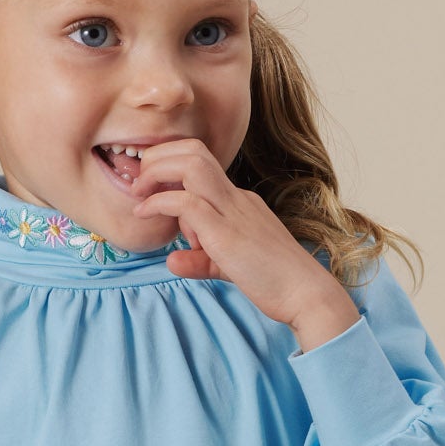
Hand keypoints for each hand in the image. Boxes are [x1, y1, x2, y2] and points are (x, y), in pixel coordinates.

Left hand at [134, 139, 362, 351]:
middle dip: (160, 156)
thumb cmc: (275, 282)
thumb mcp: (229, 267)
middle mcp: (236, 198)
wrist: (306, 294)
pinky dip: (159, 202)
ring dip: (157, 170)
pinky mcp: (226, 233)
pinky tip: (143, 213)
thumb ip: (200, 260)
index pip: (200, 166)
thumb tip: (172, 261)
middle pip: (194, 151)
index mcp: (239, 202)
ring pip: (191, 165)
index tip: (149, 186)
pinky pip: (186, 202)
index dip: (170, 167)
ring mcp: (233, 212)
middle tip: (138, 179)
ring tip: (138, 190)